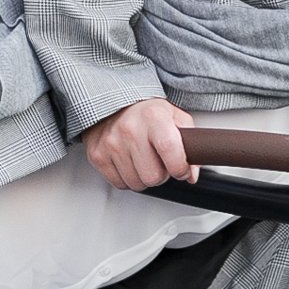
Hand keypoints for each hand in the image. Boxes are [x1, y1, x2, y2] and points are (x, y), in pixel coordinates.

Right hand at [82, 98, 196, 190]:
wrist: (114, 104)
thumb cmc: (147, 112)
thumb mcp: (175, 118)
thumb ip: (190, 145)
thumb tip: (191, 174)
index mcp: (154, 117)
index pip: (170, 152)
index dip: (180, 168)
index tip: (181, 170)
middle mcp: (130, 129)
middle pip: (153, 176)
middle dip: (161, 174)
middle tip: (159, 162)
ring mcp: (111, 143)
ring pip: (137, 184)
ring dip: (143, 177)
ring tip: (143, 159)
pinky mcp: (97, 155)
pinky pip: (119, 184)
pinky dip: (127, 178)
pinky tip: (129, 162)